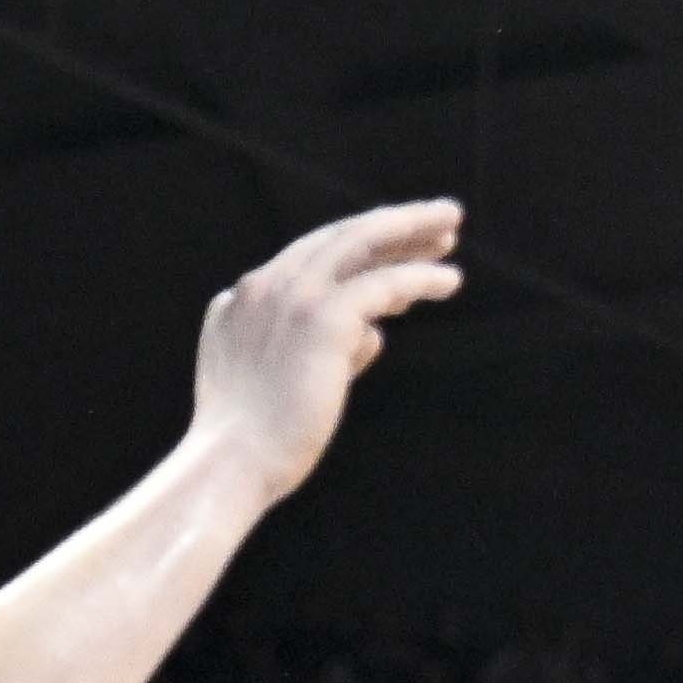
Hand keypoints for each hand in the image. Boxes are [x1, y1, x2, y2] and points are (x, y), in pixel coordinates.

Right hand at [188, 200, 465, 500]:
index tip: (399, 249)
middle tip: (437, 218)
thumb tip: (370, 336)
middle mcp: (265, 286)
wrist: (232, 464)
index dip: (360, 247)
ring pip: (362, 243)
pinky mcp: (324, 318)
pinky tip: (450, 281)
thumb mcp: (275, 381)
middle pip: (339, 237)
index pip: (311, 256)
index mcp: (243, 299)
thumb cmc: (252, 444)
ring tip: (450, 232)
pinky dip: (420, 278)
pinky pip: (384, 283)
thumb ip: (318, 348)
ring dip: (411, 234)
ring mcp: (293, 297)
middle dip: (391, 224)